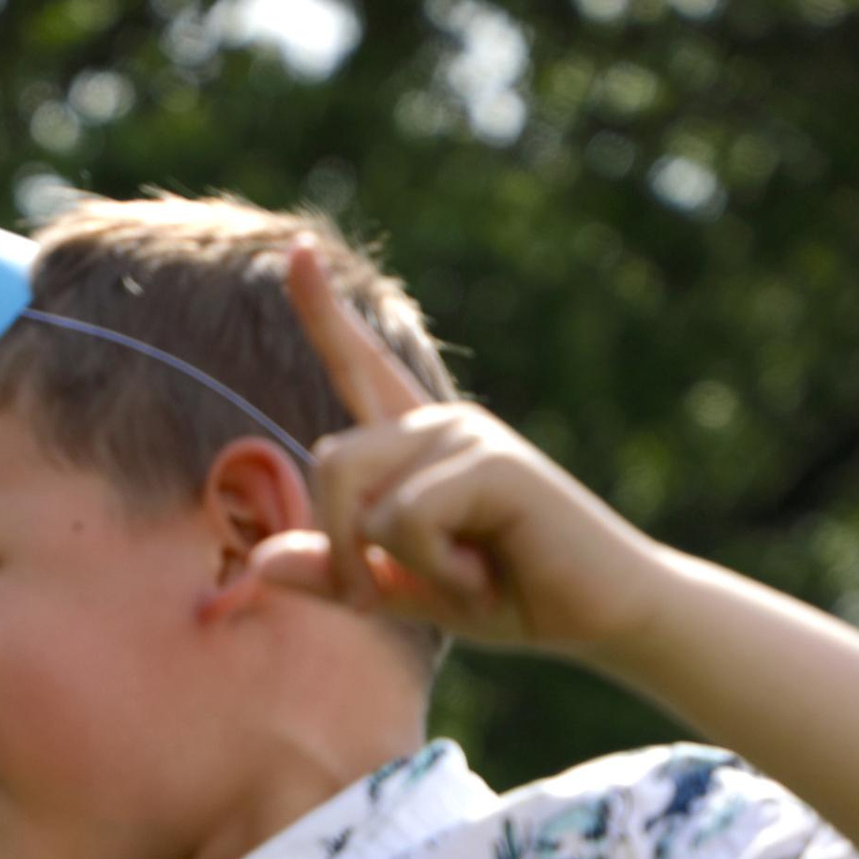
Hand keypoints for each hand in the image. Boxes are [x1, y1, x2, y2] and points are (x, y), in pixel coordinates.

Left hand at [238, 240, 669, 663]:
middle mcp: (438, 425)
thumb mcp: (403, 593)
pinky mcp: (492, 461)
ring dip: (391, 566)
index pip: (360, 367)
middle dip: (340, 551)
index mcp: (416, 445)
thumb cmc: (507, 595)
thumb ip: (334, 576)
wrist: (599, 611)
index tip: (297, 247)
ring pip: (362, 496)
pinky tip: (484, 574)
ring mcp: (468, 435)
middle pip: (330, 463)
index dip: (324, 313)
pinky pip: (405, 519)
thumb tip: (258, 561)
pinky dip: (433, 569)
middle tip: (387, 597)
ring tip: (460, 578)